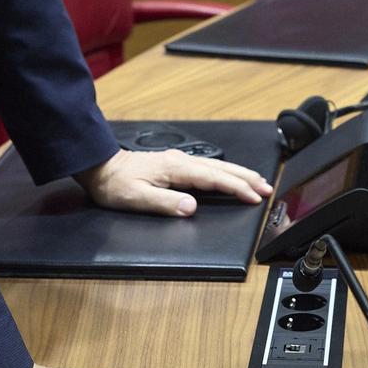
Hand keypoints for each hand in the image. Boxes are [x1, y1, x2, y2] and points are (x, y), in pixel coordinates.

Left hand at [76, 147, 270, 216]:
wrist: (100, 168)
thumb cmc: (115, 184)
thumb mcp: (136, 198)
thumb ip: (165, 203)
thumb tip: (191, 207)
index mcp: (175, 168)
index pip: (213, 179)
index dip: (236, 188)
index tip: (254, 197)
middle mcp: (180, 161)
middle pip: (221, 169)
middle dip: (246, 178)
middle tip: (267, 188)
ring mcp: (178, 161)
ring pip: (216, 166)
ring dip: (238, 174)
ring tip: (257, 182)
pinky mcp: (175, 164)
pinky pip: (207, 167)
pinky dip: (224, 172)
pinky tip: (228, 176)